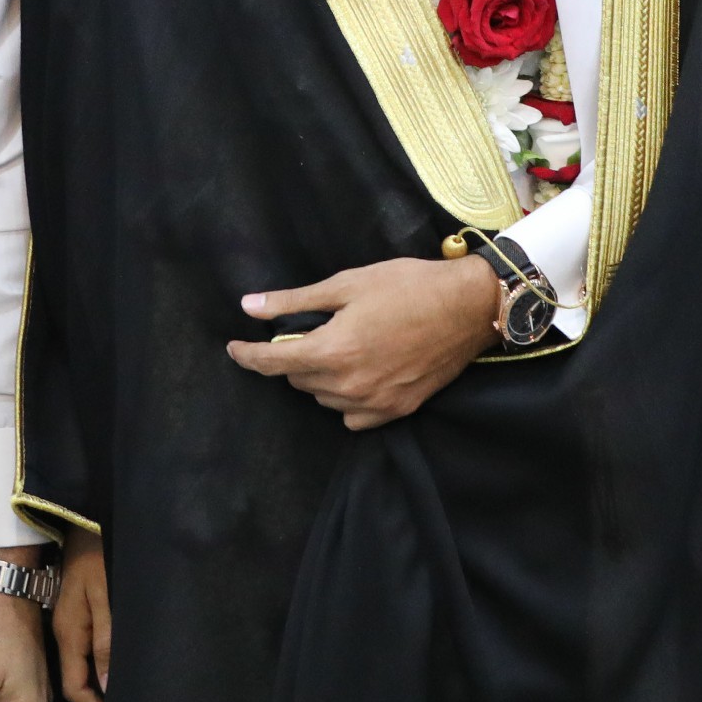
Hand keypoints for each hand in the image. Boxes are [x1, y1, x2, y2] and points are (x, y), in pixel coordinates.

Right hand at [51, 528, 110, 701]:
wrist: (81, 520)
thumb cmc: (97, 558)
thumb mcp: (106, 600)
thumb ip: (106, 642)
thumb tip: (105, 685)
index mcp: (69, 634)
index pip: (76, 687)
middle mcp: (66, 632)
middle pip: (77, 678)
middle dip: (98, 699)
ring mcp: (70, 620)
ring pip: (82, 663)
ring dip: (100, 680)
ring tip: (124, 691)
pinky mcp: (77, 610)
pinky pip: (86, 645)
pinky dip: (100, 661)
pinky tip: (116, 661)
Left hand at [226, 256, 499, 428]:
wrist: (468, 307)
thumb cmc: (407, 286)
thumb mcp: (346, 284)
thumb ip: (294, 301)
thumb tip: (249, 306)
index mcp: (333, 352)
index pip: (273, 364)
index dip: (247, 356)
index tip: (233, 348)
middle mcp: (350, 385)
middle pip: (298, 380)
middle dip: (293, 356)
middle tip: (310, 330)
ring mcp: (376, 403)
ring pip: (324, 398)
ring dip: (319, 377)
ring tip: (339, 347)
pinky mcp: (398, 411)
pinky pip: (353, 417)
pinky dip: (345, 399)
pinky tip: (356, 375)